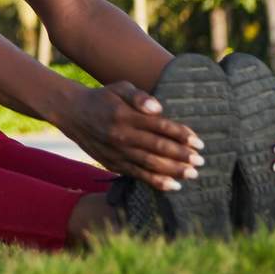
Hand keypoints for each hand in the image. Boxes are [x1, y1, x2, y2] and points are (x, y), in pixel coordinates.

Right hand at [53, 81, 205, 190]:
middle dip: (182, 155)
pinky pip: (137, 175)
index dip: (181, 135)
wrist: (73, 113)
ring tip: (192, 174)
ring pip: (149, 164)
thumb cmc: (103, 98)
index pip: (160, 126)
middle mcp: (121, 135)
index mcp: (126, 115)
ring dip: (173, 170)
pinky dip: (156, 182)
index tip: (199, 142)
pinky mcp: (112, 163)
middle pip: (157, 147)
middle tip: (201, 160)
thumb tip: (159, 108)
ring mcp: (116, 152)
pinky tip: (173, 186)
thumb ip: (139, 97)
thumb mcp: (120, 88)